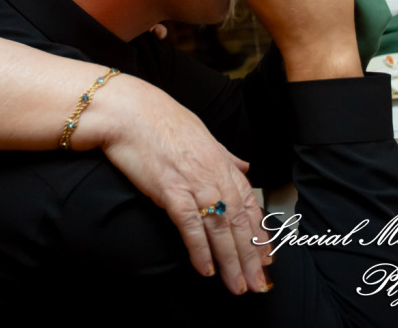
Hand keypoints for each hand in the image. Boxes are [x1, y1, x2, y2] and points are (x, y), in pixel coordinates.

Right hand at [100, 79, 270, 294]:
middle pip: (239, 222)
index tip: (267, 258)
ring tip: (237, 285)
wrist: (130, 112)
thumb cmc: (162, 120)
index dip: (260, 234)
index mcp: (222, 162)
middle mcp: (213, 174)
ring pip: (220, 228)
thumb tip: (243, 167)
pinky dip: (199, 249)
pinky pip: (190, 225)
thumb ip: (224, 156)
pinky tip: (205, 269)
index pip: (249, 205)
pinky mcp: (170, 190)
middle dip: (251, 257)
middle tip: (258, 284)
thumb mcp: (202, 134)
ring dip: (230, 261)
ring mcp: (193, 182)